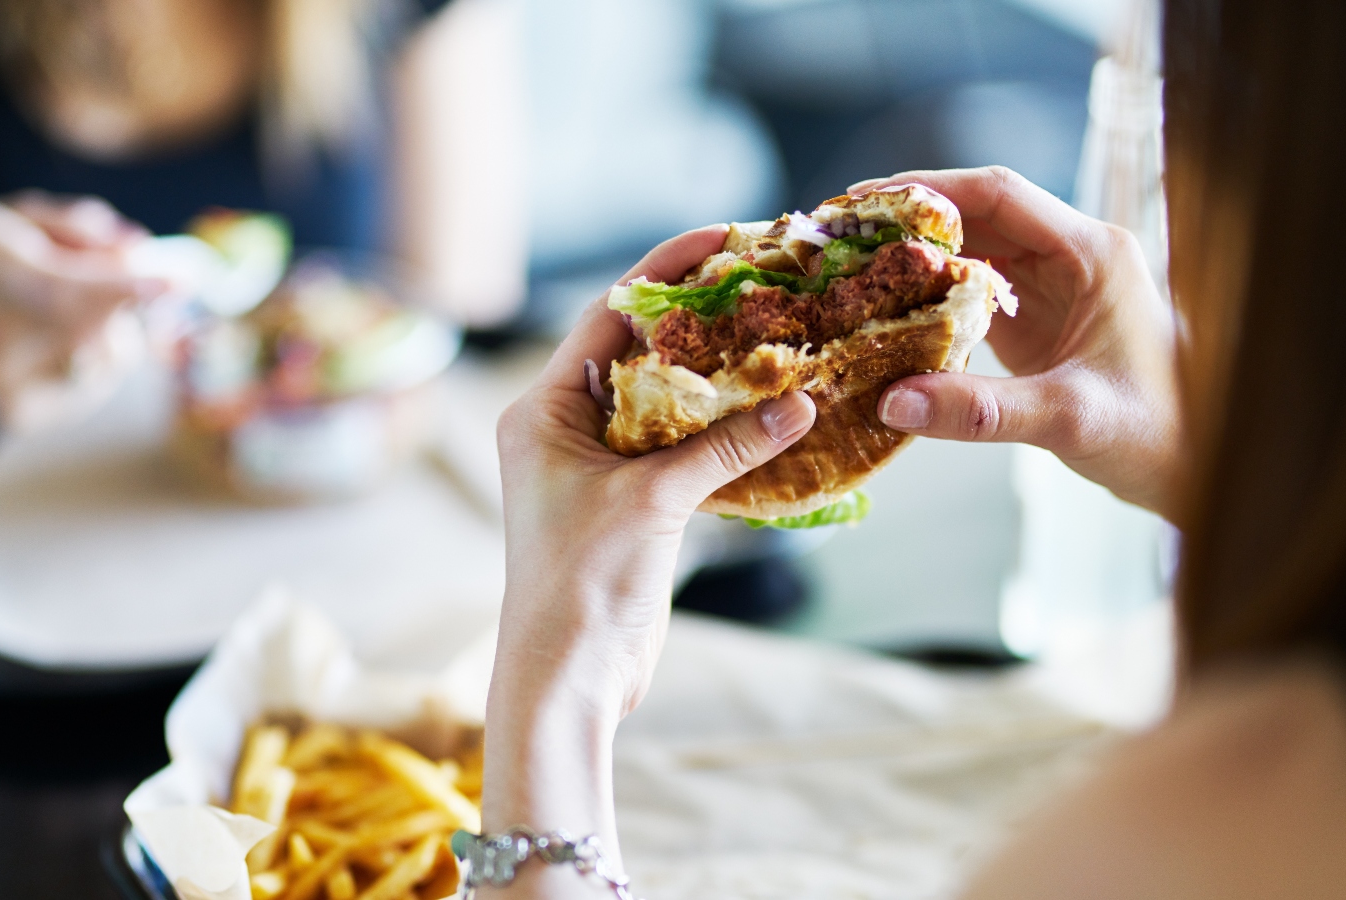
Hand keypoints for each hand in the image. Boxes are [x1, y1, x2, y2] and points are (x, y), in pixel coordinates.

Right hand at [0, 191, 164, 428]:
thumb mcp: (15, 219)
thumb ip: (79, 226)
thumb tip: (140, 249)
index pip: (61, 288)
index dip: (125, 290)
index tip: (178, 283)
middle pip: (92, 330)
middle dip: (132, 309)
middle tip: (144, 290)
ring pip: (103, 362)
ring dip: (116, 336)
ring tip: (74, 316)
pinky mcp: (10, 415)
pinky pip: (92, 390)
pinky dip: (97, 365)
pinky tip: (60, 347)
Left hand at [482, 227, 814, 883]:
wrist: (568, 676)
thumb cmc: (583, 584)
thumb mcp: (654, 502)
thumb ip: (725, 445)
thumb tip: (800, 399)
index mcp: (544, 409)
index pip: (609, 313)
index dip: (667, 272)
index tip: (724, 238)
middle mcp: (565, 426)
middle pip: (640, 350)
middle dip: (702, 320)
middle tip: (767, 284)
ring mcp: (598, 465)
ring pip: (666, 400)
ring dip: (718, 377)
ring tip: (780, 338)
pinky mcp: (630, 502)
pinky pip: (680, 447)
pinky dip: (723, 431)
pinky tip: (771, 413)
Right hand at [854, 167, 1179, 513]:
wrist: (1201, 466)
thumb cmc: (1159, 433)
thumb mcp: (1069, 418)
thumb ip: (981, 411)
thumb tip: (892, 401)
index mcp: (1092, 253)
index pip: (1000, 194)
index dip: (930, 190)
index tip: (867, 199)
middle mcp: (1071, 258)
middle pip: (977, 216)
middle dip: (907, 221)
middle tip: (839, 232)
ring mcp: (1052, 289)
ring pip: (970, 253)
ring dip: (912, 258)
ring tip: (848, 265)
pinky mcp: (1036, 324)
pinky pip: (971, 296)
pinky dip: (926, 299)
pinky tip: (882, 311)